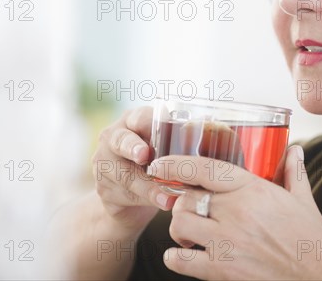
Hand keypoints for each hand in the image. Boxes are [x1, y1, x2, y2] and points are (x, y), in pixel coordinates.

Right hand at [93, 106, 176, 232]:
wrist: (129, 200)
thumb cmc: (155, 163)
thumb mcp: (164, 147)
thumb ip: (182, 139)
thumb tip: (216, 127)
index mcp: (132, 122)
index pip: (138, 117)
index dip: (147, 122)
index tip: (157, 128)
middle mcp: (113, 139)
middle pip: (119, 140)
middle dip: (132, 147)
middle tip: (144, 155)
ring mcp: (104, 164)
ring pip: (126, 174)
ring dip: (149, 186)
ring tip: (169, 196)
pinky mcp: (105, 190)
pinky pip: (127, 195)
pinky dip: (147, 200)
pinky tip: (164, 204)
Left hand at [147, 147, 321, 279]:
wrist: (320, 280)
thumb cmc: (311, 240)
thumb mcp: (303, 200)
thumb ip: (293, 172)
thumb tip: (294, 150)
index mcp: (253, 190)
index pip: (205, 169)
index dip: (177, 164)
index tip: (160, 163)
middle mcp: (236, 212)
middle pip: (187, 197)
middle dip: (182, 201)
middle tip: (188, 207)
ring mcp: (227, 243)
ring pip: (179, 224)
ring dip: (178, 227)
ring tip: (188, 232)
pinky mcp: (223, 271)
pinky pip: (181, 260)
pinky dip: (175, 257)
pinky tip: (183, 254)